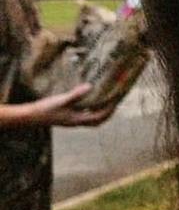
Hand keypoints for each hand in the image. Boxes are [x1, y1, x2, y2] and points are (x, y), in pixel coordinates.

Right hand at [1, 86, 115, 127]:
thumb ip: (76, 94)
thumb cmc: (46, 109)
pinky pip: (83, 115)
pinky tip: (88, 101)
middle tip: (114, 103)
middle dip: (107, 113)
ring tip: (105, 102)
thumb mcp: (62, 100)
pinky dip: (89, 109)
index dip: (109, 110)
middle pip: (97, 121)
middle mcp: (77, 122)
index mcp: (78, 120)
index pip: (99, 117)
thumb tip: (90, 87)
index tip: (116, 101)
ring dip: (99, 112)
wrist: (31, 117)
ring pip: (90, 118)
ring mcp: (72, 121)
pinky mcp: (66, 118)